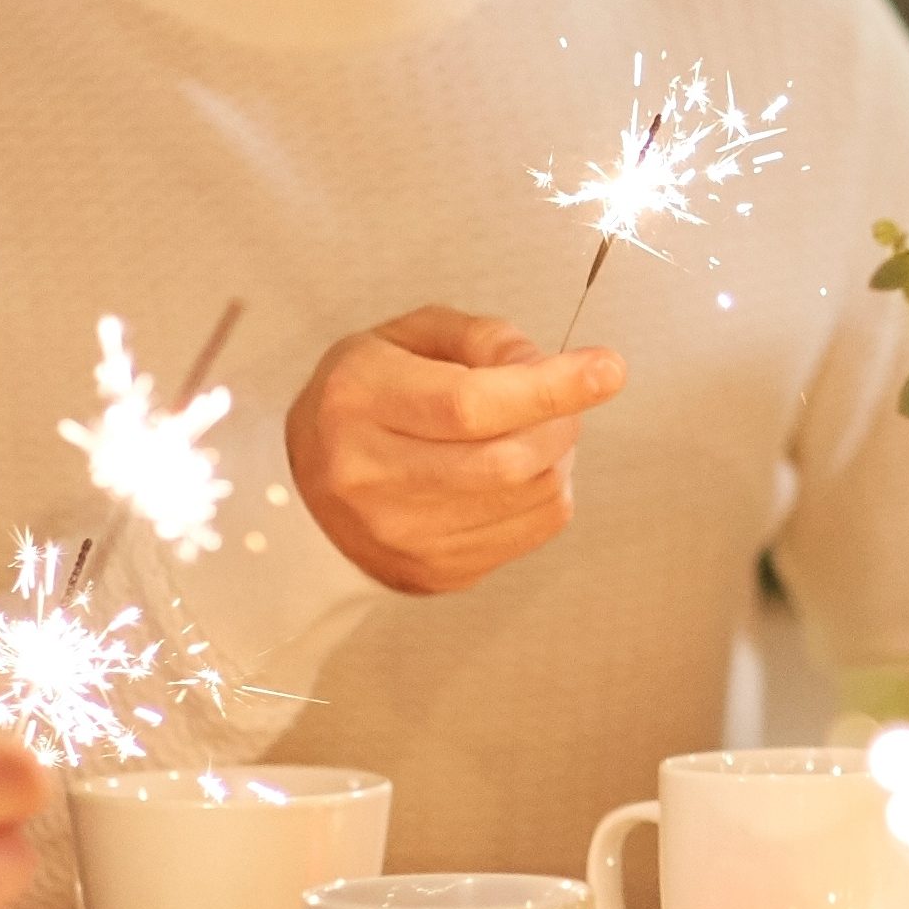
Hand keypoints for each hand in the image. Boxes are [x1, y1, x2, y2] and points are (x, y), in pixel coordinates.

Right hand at [286, 310, 622, 595]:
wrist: (301, 495)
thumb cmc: (362, 404)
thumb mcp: (404, 339)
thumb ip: (481, 337)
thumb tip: (544, 365)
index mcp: (360, 402)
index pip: (469, 405)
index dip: (550, 389)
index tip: (607, 369)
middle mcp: (372, 476)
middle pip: (509, 460)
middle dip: (562, 421)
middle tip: (565, 398)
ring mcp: (402, 534)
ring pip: (533, 496)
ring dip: (558, 456)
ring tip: (529, 432)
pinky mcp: (434, 571)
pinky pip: (534, 531)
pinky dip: (548, 492)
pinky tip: (519, 472)